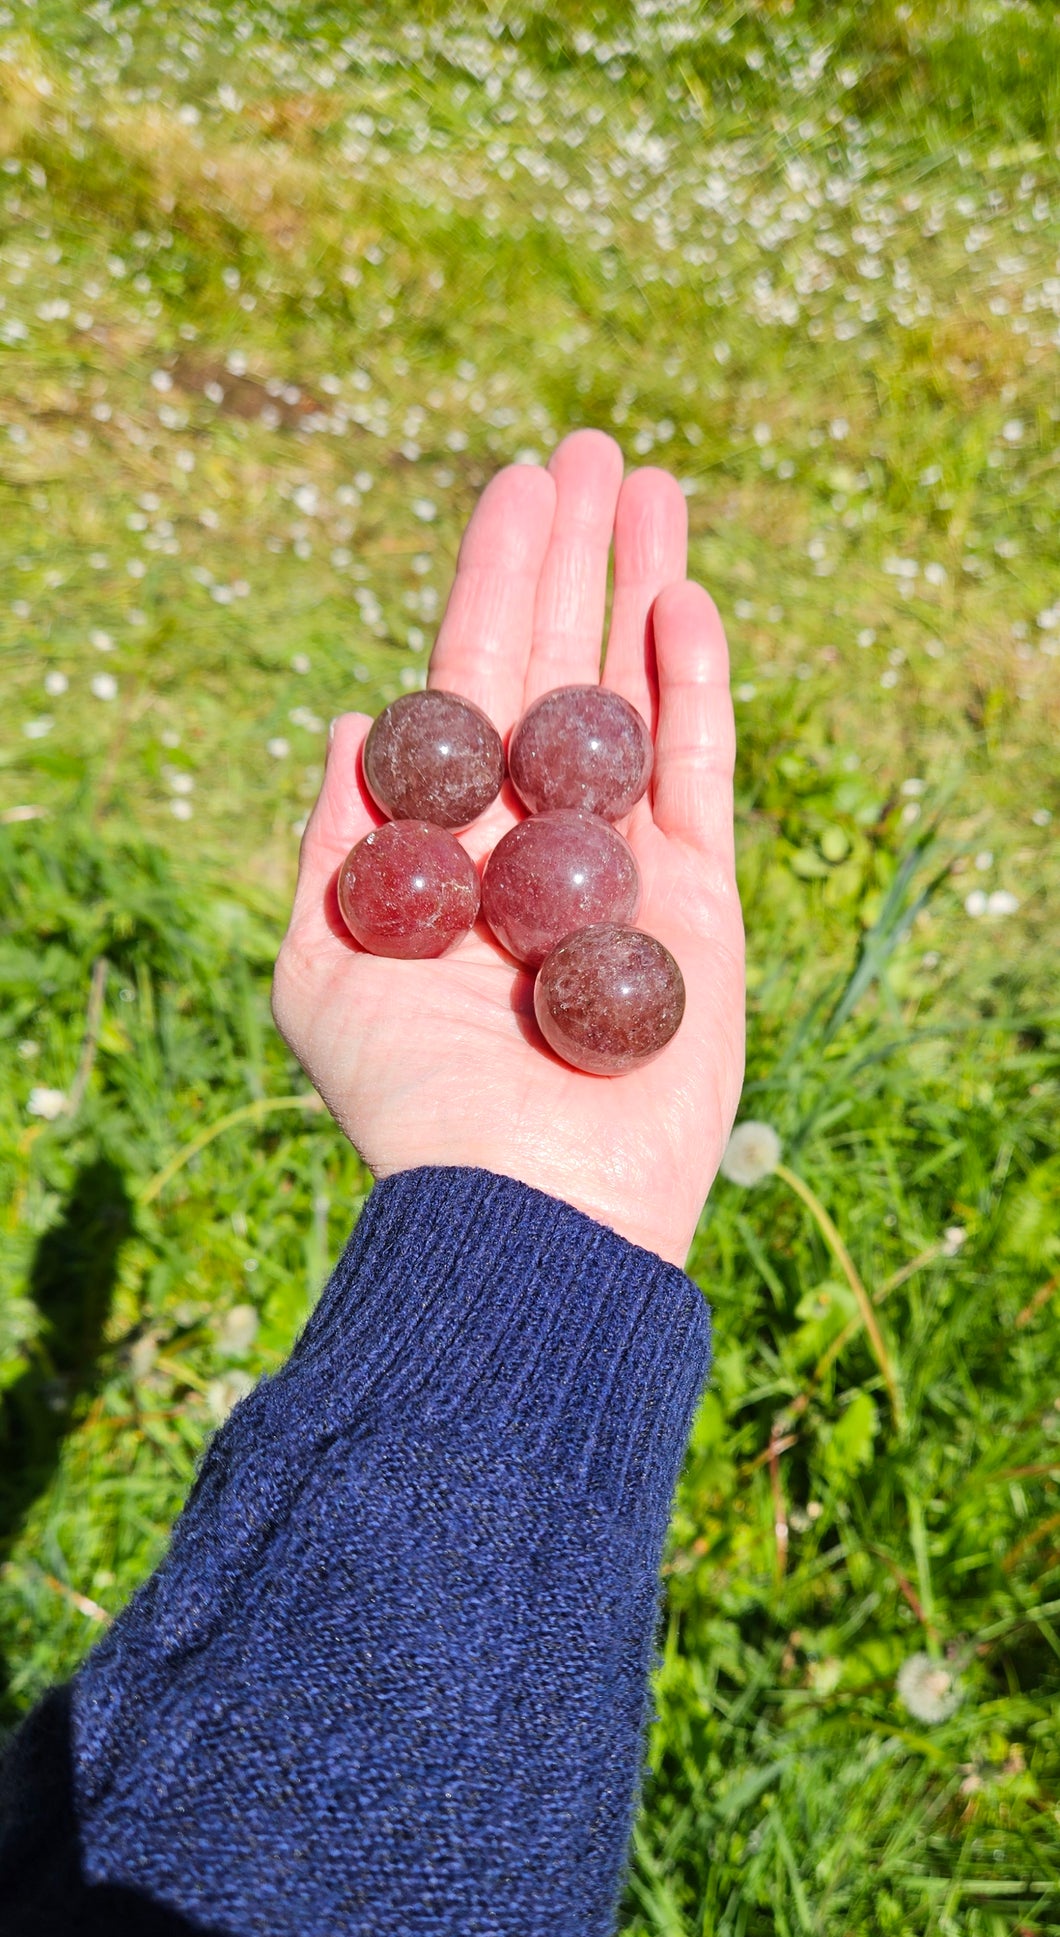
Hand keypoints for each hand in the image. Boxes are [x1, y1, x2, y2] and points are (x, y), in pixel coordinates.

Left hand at [272, 430, 743, 1267]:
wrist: (526, 1201)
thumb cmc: (410, 1101)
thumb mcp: (326, 965)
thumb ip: (337, 841)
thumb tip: (346, 720)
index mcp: (446, 847)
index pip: (468, 685)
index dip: (486, 584)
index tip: (510, 488)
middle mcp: (535, 840)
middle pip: (558, 668)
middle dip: (572, 558)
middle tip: (590, 446)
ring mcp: (623, 865)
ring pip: (634, 698)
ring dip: (641, 588)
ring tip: (653, 482)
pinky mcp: (700, 902)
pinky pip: (696, 772)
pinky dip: (691, 687)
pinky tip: (683, 600)